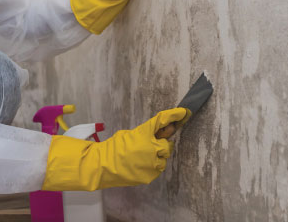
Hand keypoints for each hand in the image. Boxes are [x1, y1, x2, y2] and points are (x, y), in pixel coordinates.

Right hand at [42, 108, 187, 190]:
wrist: (103, 166)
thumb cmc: (113, 148)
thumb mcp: (128, 134)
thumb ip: (145, 134)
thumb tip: (158, 133)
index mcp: (144, 134)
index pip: (162, 120)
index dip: (174, 115)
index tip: (184, 112)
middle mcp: (152, 148)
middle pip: (167, 145)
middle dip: (162, 144)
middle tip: (154, 145)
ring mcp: (152, 163)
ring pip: (163, 158)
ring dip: (157, 156)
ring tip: (143, 157)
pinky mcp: (151, 175)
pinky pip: (157, 169)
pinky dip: (152, 166)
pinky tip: (141, 165)